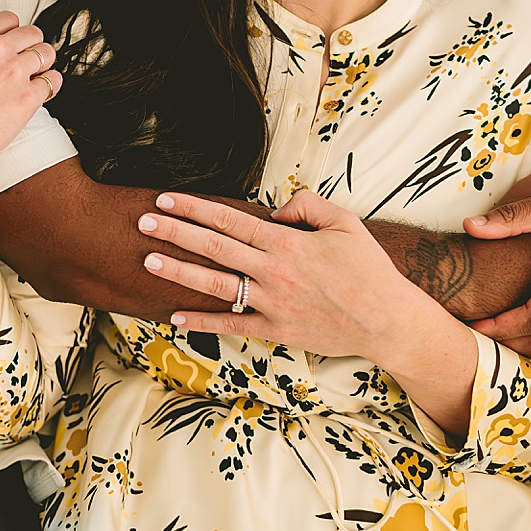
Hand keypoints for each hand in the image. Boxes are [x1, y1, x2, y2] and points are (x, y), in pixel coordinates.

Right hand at [0, 0, 61, 179]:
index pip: (9, 19)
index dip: (9, 32)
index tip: (5, 45)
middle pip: (32, 33)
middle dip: (29, 46)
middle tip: (19, 63)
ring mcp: (15, 73)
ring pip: (46, 54)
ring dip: (42, 64)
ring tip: (30, 76)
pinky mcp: (28, 98)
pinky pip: (53, 81)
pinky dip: (49, 85)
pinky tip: (36, 93)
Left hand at [136, 190, 441, 361]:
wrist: (387, 320)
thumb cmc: (368, 269)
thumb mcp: (345, 222)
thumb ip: (307, 205)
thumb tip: (274, 209)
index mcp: (287, 242)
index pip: (229, 220)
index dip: (194, 207)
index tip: (167, 198)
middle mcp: (273, 271)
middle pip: (213, 247)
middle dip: (175, 232)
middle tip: (142, 222)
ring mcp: (272, 303)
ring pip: (215, 284)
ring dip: (179, 272)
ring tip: (148, 262)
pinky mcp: (276, 331)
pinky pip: (232, 325)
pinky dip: (202, 322)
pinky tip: (174, 317)